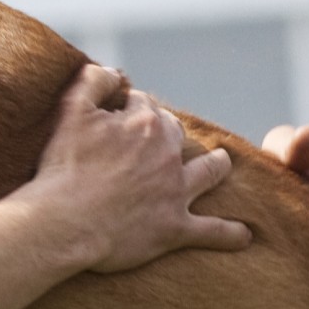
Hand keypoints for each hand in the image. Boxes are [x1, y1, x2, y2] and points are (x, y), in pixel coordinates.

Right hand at [20, 65, 243, 274]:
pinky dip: (229, 234)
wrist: (64, 222)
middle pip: (175, 133)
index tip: (118, 117)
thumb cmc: (64, 168)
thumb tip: (115, 72)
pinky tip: (244, 236)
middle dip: (169, 132)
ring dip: (217, 165)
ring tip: (221, 163)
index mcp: (144, 123)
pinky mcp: (174, 227)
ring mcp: (175, 191)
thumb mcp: (71, 111)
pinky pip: (211, 231)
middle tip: (157, 142)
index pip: (143, 104)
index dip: (129, 109)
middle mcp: (167, 153)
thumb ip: (94, 81)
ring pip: (209, 171)